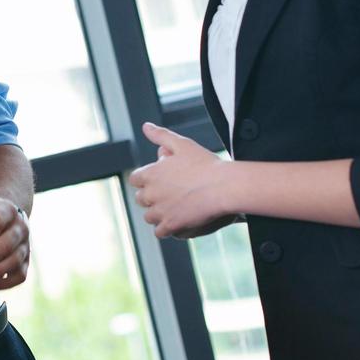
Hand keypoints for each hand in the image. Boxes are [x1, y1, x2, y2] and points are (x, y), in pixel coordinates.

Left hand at [128, 122, 232, 238]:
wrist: (225, 186)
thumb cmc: (205, 164)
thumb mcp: (181, 144)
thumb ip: (160, 135)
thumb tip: (146, 126)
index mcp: (150, 174)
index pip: (135, 180)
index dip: (146, 180)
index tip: (158, 181)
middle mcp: (151, 193)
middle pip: (141, 199)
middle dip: (152, 197)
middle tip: (170, 195)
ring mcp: (160, 211)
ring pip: (149, 217)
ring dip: (158, 214)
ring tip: (174, 209)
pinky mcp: (172, 225)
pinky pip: (160, 232)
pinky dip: (167, 229)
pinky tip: (178, 222)